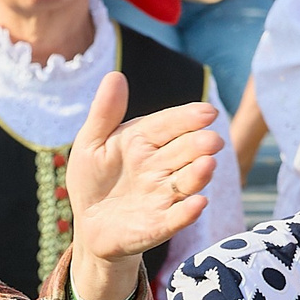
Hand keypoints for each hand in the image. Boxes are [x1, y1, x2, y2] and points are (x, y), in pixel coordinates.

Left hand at [64, 72, 221, 283]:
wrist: (89, 224)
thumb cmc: (93, 179)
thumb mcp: (90, 144)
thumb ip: (104, 113)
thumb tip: (115, 76)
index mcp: (144, 142)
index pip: (169, 125)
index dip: (188, 118)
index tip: (206, 112)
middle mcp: (161, 166)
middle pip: (185, 151)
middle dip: (199, 145)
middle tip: (211, 141)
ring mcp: (163, 195)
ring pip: (188, 182)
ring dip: (199, 174)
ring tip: (207, 164)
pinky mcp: (160, 224)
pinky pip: (177, 217)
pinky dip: (187, 212)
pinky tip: (197, 204)